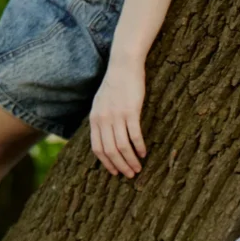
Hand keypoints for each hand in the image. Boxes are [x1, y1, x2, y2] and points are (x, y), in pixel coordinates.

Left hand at [90, 56, 146, 177]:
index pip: (97, 149)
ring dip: (130, 160)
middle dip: (120, 166)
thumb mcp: (101, 103)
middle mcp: (103, 119)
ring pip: (122, 146)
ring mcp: (116, 115)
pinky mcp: (130, 111)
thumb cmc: (115, 84)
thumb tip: (106, 137)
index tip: (115, 172)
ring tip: (139, 168)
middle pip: (110, 151)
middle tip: (130, 175)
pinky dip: (139, 147)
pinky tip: (144, 153)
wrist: (123, 65)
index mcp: (95, 119)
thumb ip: (101, 120)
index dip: (106, 163)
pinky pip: (134, 135)